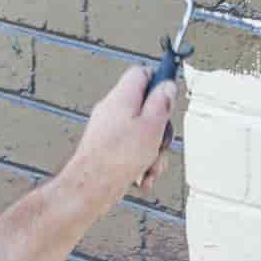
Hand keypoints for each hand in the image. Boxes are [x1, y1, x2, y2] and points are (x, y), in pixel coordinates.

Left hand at [65, 64, 176, 199]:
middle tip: (160, 142)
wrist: (90, 187)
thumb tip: (167, 86)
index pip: (142, 73)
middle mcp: (112, 110)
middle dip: (159, 129)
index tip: (169, 98)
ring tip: (150, 166)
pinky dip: (139, 163)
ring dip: (152, 152)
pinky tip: (140, 177)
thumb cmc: (116, 158)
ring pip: (140, 133)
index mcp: (122, 97)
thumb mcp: (151, 126)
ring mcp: (107, 130)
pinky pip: (130, 150)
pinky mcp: (105, 149)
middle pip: (145, 108)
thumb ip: (161, 103)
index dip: (159, 83)